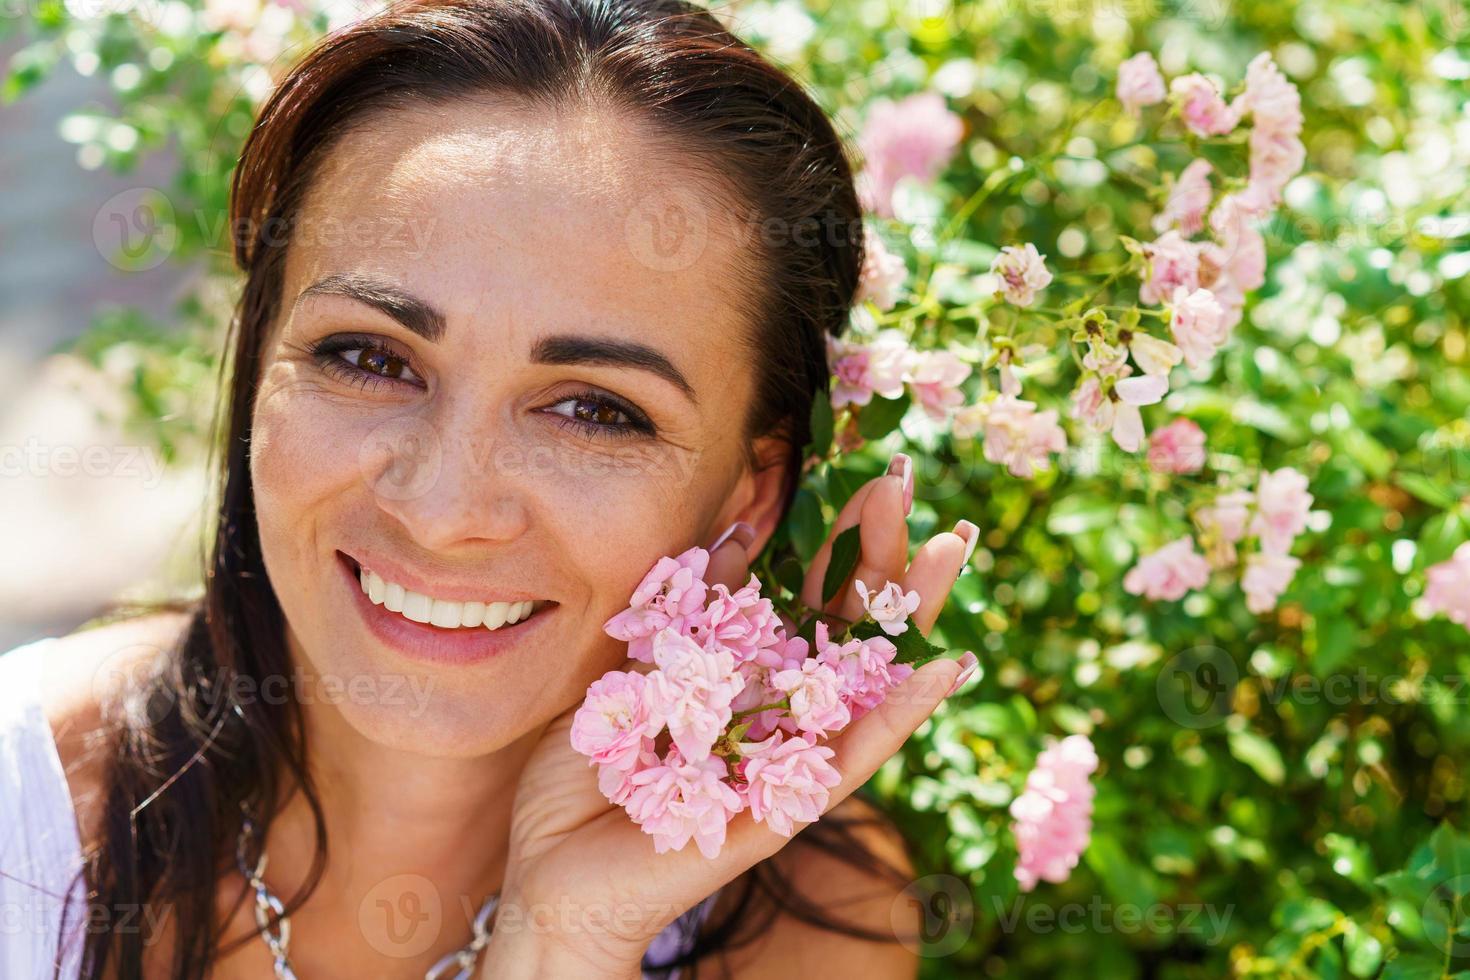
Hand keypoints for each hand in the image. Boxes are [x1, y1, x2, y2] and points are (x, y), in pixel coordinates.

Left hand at [480, 458, 978, 977]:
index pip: (814, 598)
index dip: (845, 540)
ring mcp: (788, 759)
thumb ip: (689, 609)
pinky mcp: (782, 808)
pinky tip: (944, 668)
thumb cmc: (593, 770)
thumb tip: (739, 528)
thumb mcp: (636, 665)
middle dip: (880, 553)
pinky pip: (849, 760)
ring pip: (868, 679)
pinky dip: (899, 716)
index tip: (872, 476)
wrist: (552, 865)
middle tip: (904, 483)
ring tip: (951, 549)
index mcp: (751, 678)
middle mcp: (781, 712)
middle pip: (851, 625)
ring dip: (912, 614)